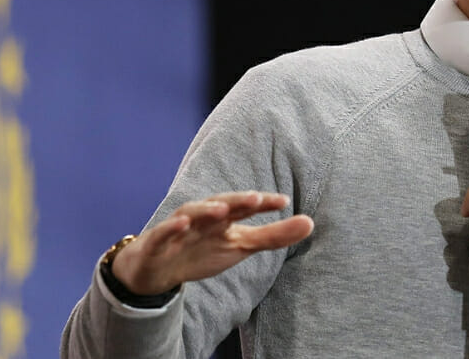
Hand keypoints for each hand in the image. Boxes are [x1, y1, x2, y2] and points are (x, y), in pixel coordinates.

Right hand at [112, 191, 313, 295]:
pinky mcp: (158, 241)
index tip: (283, 202)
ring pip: (192, 213)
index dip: (263, 204)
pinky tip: (182, 223)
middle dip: (237, 201)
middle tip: (256, 199)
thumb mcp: (242, 245)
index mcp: (224, 217)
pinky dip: (172, 227)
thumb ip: (274, 235)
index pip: (246, 207)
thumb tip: (311, 222)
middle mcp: (203, 216)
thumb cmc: (203, 250)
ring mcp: (180, 227)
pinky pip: (164, 233)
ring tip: (223, 209)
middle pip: (221, 204)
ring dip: (206, 209)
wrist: (159, 269)